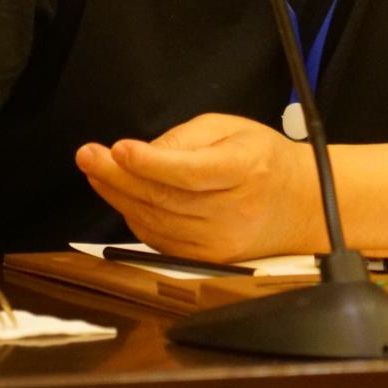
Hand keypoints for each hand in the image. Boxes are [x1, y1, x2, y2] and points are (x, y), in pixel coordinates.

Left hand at [75, 113, 318, 262]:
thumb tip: (142, 154)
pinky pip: (159, 240)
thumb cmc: (261, 158)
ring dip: (119, 196)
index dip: (152, 163)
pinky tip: (120, 196)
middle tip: (88, 155)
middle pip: (166, 198)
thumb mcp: (231, 128)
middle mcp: (233, 210)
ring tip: (95, 170)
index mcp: (245, 170)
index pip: (192, 172)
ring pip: (157, 221)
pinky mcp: (208, 259)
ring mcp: (220, 241)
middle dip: (119, 177)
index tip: (118, 149)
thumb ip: (187, 139)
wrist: (299, 205)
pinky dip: (134, 217)